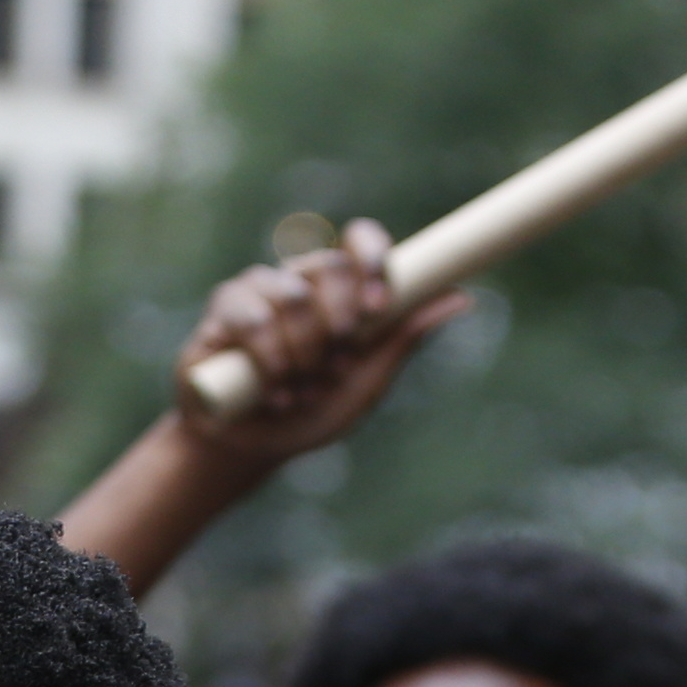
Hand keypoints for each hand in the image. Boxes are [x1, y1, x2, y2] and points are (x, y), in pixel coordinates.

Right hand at [169, 221, 471, 483]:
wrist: (253, 447)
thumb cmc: (314, 412)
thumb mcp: (367, 379)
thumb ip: (403, 337)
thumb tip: (461, 296)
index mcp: (341, 288)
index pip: (361, 240)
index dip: (373, 260)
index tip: (378, 307)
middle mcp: (302, 279)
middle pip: (329, 266)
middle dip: (338, 324)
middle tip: (335, 365)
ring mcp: (261, 289)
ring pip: (292, 297)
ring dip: (302, 353)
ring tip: (300, 389)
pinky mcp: (225, 308)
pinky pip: (253, 317)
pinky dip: (268, 360)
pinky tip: (273, 392)